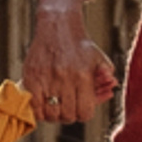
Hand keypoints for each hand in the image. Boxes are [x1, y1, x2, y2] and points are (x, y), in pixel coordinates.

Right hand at [24, 0, 114, 125]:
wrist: (58, 26)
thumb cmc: (79, 45)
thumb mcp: (99, 58)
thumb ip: (107, 78)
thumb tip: (110, 91)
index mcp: (83, 76)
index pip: (84, 113)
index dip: (83, 113)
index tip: (81, 108)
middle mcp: (65, 78)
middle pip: (67, 116)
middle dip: (69, 115)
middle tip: (67, 107)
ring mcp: (46, 78)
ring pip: (50, 114)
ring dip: (53, 114)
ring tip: (55, 105)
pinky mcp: (30, 77)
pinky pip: (33, 106)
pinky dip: (38, 110)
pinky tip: (42, 104)